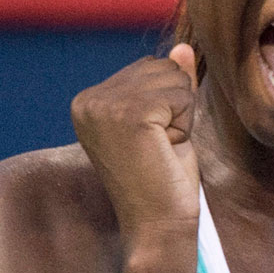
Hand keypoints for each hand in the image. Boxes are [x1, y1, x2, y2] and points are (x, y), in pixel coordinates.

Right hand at [71, 44, 200, 241]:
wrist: (159, 226)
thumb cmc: (164, 180)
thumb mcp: (168, 122)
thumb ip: (171, 83)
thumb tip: (183, 46)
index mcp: (89, 100)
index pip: (150, 67)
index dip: (168, 103)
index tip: (152, 140)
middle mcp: (88, 99)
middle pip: (163, 67)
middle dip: (177, 105)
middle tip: (160, 147)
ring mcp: (104, 105)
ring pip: (175, 78)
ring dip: (182, 114)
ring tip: (162, 148)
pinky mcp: (128, 114)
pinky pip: (182, 94)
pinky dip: (185, 123)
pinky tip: (166, 148)